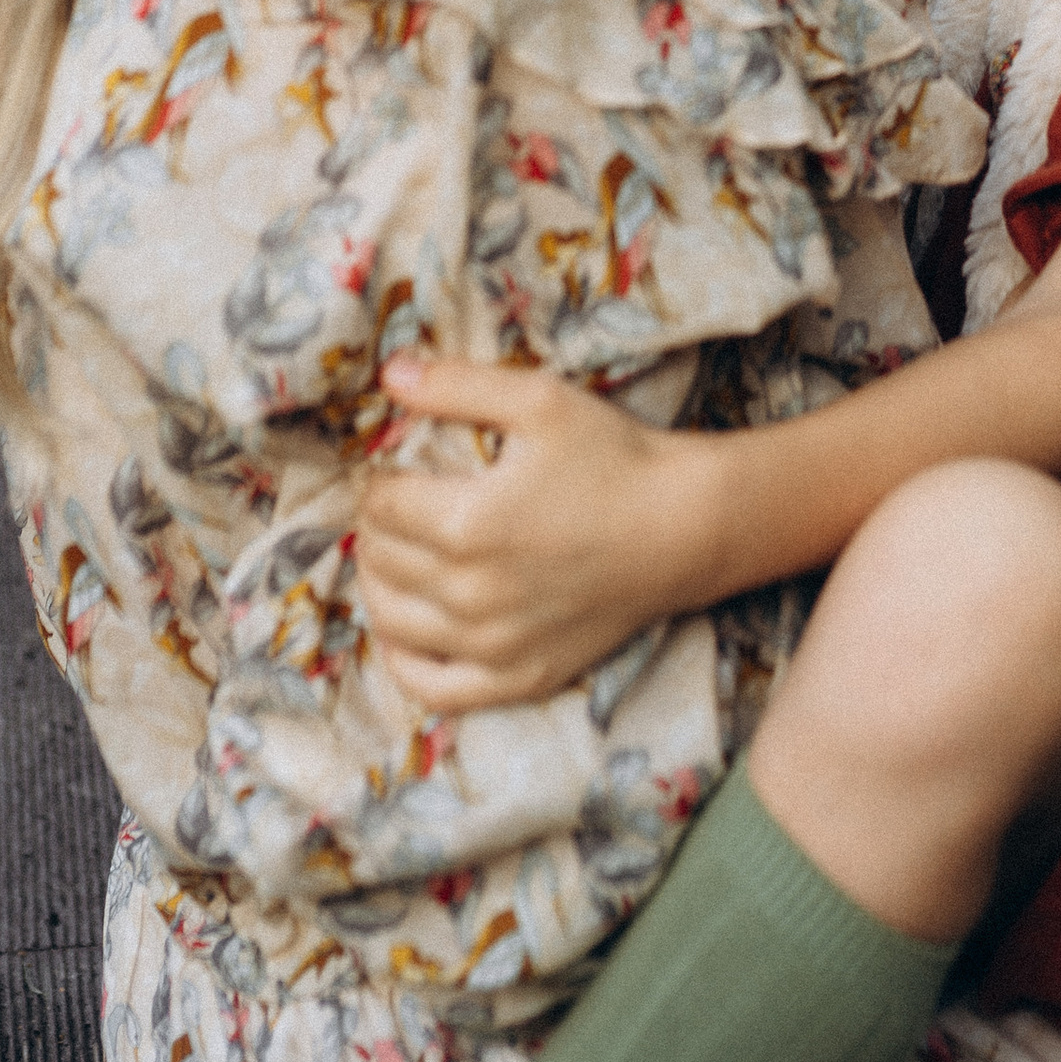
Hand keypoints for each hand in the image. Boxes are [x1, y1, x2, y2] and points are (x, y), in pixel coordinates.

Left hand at [355, 357, 720, 710]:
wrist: (685, 526)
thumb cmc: (614, 457)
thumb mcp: (539, 400)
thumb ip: (457, 385)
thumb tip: (388, 372)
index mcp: (467, 523)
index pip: (381, 505)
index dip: (377, 479)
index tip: (392, 467)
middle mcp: (470, 594)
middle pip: (380, 560)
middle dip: (375, 527)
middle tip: (394, 505)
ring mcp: (493, 644)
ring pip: (393, 622)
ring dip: (377, 584)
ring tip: (392, 555)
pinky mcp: (519, 677)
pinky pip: (434, 688)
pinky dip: (403, 661)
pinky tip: (403, 630)